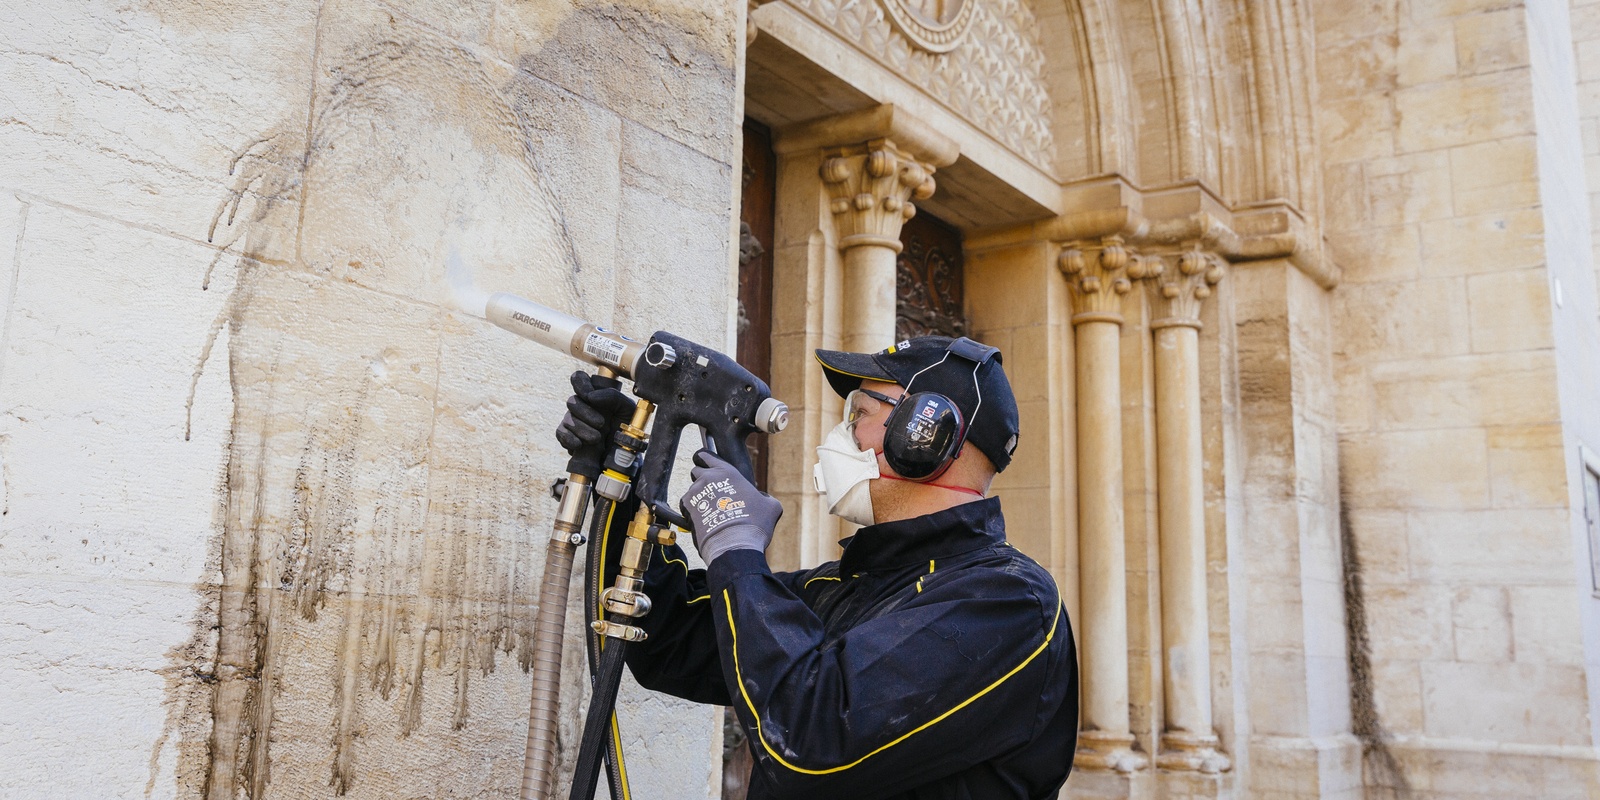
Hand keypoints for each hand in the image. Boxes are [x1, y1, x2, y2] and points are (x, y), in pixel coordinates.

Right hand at [555, 371, 635, 457]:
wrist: (622, 452)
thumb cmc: (626, 427)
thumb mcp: (627, 409)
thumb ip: (613, 397)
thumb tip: (591, 397)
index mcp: (594, 394)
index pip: (579, 379)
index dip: (580, 384)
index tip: (589, 395)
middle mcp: (581, 405)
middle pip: (572, 401)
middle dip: (586, 413)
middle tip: (601, 424)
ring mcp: (573, 420)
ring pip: (567, 419)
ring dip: (582, 429)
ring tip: (597, 439)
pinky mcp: (567, 436)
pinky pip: (560, 433)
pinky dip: (569, 439)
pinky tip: (579, 444)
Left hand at [680, 449, 780, 565]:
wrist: (735, 544)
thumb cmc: (754, 524)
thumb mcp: (771, 506)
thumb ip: (765, 497)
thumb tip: (763, 499)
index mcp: (728, 472)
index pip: (707, 455)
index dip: (705, 458)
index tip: (706, 463)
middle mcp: (708, 478)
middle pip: (696, 470)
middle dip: (702, 478)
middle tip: (712, 491)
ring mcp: (695, 492)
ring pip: (692, 489)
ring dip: (699, 497)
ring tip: (711, 511)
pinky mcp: (687, 507)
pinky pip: (685, 504)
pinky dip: (692, 510)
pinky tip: (703, 519)